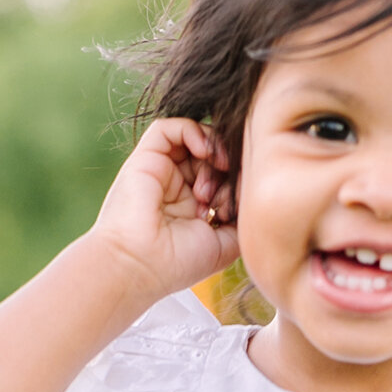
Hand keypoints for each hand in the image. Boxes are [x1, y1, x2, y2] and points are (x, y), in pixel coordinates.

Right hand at [89, 118, 240, 300]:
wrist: (139, 264)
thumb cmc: (179, 262)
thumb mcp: (225, 245)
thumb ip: (242, 215)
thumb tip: (252, 185)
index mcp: (193, 208)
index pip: (225, 177)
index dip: (237, 183)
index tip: (234, 208)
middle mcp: (177, 187)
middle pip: (215, 157)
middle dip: (229, 169)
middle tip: (224, 196)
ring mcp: (161, 171)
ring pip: (197, 139)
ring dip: (216, 149)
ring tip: (220, 168)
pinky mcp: (146, 157)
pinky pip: (171, 127)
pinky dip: (194, 131)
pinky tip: (206, 152)